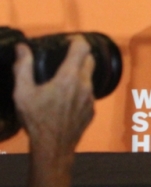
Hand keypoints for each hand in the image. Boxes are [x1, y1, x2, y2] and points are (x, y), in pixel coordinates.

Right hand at [13, 37, 94, 159]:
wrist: (53, 147)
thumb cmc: (36, 120)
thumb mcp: (23, 93)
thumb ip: (23, 68)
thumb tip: (22, 48)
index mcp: (69, 77)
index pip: (82, 48)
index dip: (77, 40)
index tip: (68, 40)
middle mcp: (85, 85)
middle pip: (90, 60)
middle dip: (80, 54)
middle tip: (64, 57)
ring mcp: (91, 98)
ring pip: (89, 77)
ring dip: (79, 73)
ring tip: (62, 79)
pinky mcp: (92, 109)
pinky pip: (89, 93)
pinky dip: (80, 89)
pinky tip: (65, 98)